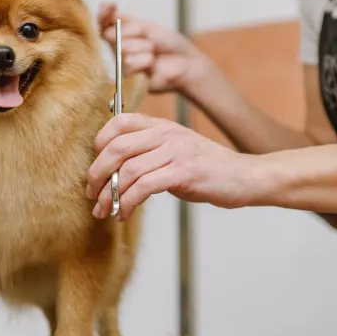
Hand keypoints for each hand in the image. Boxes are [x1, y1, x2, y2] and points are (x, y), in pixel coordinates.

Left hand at [86, 113, 255, 220]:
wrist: (245, 176)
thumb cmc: (208, 168)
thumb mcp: (176, 151)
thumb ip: (149, 153)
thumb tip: (114, 171)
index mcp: (161, 125)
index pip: (119, 121)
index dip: (99, 142)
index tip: (94, 167)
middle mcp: (166, 133)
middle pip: (117, 147)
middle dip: (96, 173)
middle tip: (91, 194)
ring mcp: (176, 151)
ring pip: (128, 169)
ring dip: (110, 194)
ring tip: (104, 210)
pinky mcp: (185, 172)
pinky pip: (145, 186)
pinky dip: (128, 202)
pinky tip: (124, 213)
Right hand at [97, 2, 215, 94]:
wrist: (186, 63)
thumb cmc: (169, 44)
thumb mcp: (148, 27)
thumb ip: (127, 26)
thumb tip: (107, 32)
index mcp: (122, 34)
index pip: (103, 22)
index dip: (103, 13)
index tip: (110, 5)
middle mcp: (118, 48)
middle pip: (112, 34)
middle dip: (135, 33)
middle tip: (151, 41)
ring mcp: (122, 63)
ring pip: (122, 49)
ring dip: (143, 47)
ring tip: (154, 52)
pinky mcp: (129, 78)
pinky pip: (130, 63)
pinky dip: (145, 60)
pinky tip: (153, 64)